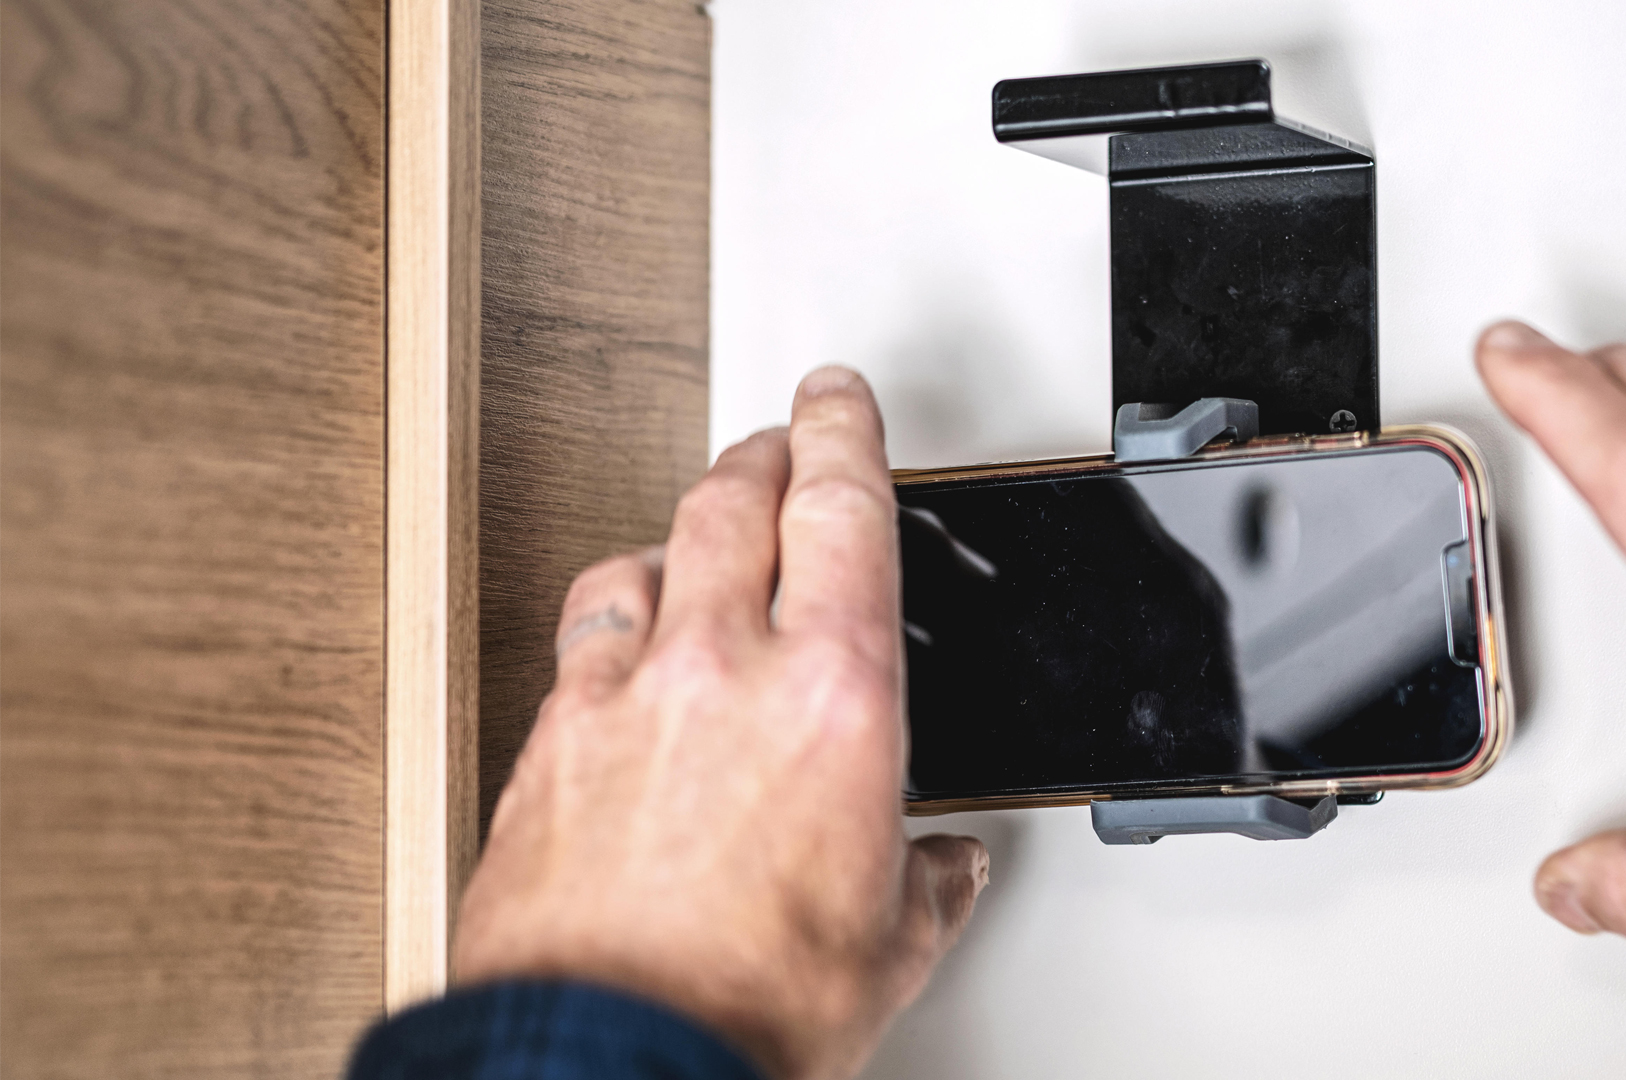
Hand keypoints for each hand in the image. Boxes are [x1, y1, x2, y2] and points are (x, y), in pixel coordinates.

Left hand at [453, 368, 988, 1077]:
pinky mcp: (551, 739)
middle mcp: (725, 671)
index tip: (841, 400)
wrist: (606, 1063)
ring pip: (654, 549)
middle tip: (783, 438)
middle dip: (767, 450)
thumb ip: (933, 884)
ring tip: (706, 531)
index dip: (844, 431)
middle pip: (737, 498)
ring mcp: (625, 695)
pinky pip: (585, 626)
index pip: (843, 508)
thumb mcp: (889, 950)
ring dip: (690, 524)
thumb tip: (947, 868)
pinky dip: (618, 604)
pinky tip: (626, 626)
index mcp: (834, 700)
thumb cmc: (743, 1011)